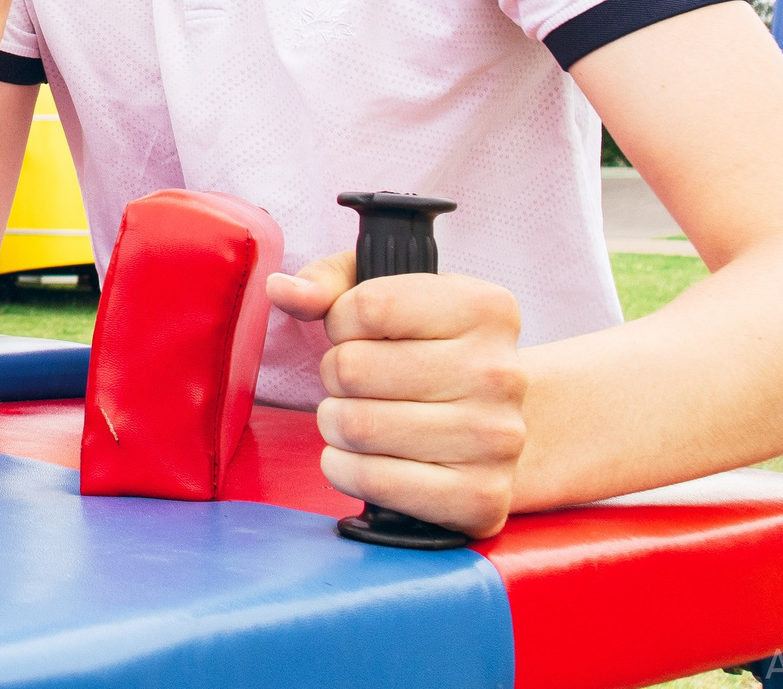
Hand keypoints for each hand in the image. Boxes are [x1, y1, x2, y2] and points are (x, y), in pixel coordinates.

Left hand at [268, 252, 527, 537]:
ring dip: (336, 422)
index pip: (368, 306)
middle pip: (353, 368)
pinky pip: (372, 481)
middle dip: (335, 374)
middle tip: (356, 382)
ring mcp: (496, 441)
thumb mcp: (386, 295)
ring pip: (357, 426)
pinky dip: (344, 468)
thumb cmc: (428, 351)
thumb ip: (328, 284)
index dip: (341, 321)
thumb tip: (282, 288)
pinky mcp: (479, 498)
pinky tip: (363, 455)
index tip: (358, 333)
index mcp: (486, 309)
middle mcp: (500, 373)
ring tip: (361, 415)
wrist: (495, 427)